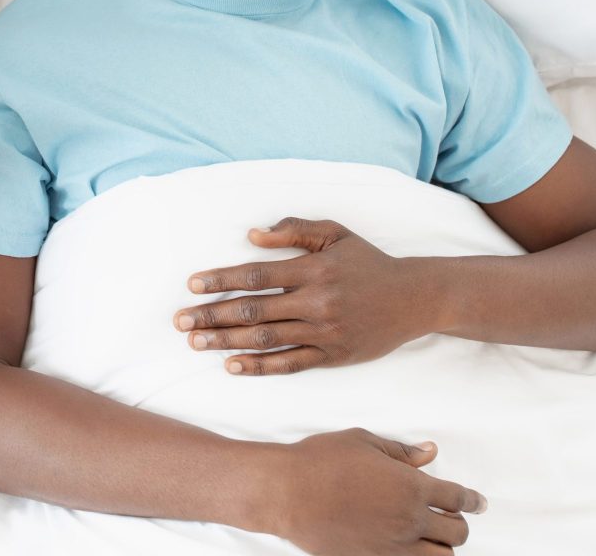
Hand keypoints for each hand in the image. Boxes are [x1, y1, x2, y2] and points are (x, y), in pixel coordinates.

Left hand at [174, 217, 433, 373]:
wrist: (415, 298)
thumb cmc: (367, 262)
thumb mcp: (334, 234)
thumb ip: (293, 230)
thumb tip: (251, 235)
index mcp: (313, 269)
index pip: (255, 275)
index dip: (221, 280)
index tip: (192, 285)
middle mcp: (316, 302)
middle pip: (253, 310)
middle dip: (211, 315)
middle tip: (180, 321)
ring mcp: (324, 333)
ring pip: (265, 339)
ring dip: (225, 341)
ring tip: (195, 342)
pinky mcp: (333, 357)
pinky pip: (289, 364)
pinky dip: (258, 366)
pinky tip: (231, 364)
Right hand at [260, 429, 484, 554]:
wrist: (286, 492)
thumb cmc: (320, 460)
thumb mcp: (363, 442)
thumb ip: (401, 451)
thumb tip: (430, 452)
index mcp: (410, 486)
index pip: (457, 497)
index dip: (473, 500)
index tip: (479, 503)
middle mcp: (409, 520)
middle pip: (457, 532)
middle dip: (460, 524)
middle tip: (453, 518)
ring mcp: (392, 546)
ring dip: (442, 547)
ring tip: (432, 537)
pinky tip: (409, 550)